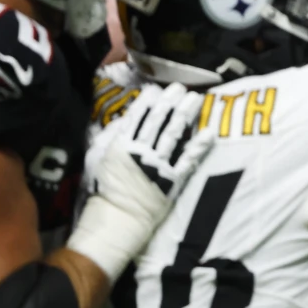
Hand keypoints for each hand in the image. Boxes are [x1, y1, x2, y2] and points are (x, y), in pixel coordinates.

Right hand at [66, 83, 214, 279]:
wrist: (116, 220)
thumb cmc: (104, 190)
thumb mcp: (98, 158)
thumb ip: (110, 137)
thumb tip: (123, 118)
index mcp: (122, 145)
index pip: (138, 117)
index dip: (150, 101)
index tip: (159, 88)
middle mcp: (141, 151)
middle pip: (160, 121)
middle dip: (171, 101)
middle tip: (181, 88)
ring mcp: (158, 164)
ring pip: (175, 133)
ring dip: (186, 114)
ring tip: (195, 99)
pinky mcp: (172, 179)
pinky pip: (188, 159)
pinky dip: (199, 145)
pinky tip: (209, 132)